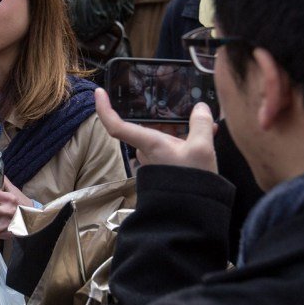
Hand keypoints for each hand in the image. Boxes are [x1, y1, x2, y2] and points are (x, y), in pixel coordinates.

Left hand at [95, 88, 217, 171]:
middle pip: (147, 124)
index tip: (98, 93)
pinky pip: (172, 145)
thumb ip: (201, 125)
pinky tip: (205, 134)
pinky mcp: (165, 165)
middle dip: (164, 114)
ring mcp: (155, 158)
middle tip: (181, 102)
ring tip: (202, 121)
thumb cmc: (191, 182)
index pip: (116, 125)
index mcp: (148, 143)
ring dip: (180, 127)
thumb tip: (200, 108)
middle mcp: (146, 150)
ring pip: (162, 134)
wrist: (192, 211)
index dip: (104, 108)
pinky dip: (186, 138)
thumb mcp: (202, 149)